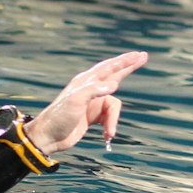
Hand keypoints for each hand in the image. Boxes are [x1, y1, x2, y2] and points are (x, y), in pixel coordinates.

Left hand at [26, 51, 148, 154]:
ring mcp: (92, 103)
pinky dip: (110, 127)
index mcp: (85, 82)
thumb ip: (93, 90)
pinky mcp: (93, 116)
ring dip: (113, 121)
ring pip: (114, 107)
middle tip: (143, 56)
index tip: (139, 55)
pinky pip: (110, 119)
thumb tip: (114, 84)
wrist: (48, 138)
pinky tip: (106, 136)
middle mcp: (90, 90)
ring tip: (109, 133)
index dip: (124, 61)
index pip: (108, 68)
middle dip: (128, 67)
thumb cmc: (58, 118)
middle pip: (114, 75)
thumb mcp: (75, 101)